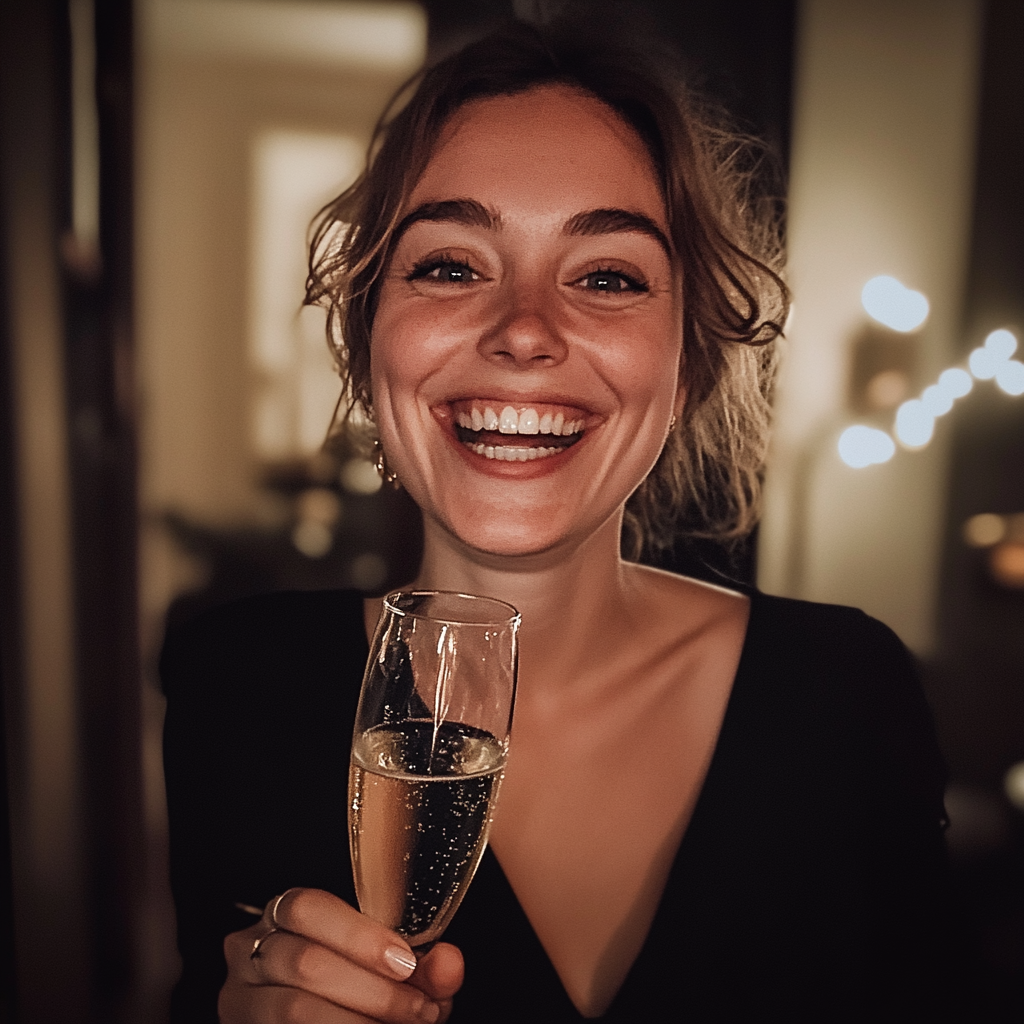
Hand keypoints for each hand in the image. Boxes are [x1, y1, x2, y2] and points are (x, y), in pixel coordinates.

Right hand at [220, 888, 463, 1022]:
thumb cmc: (357, 989)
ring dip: (357, 1022)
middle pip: (305, 962)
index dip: (359, 936)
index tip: (406, 963)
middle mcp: (250, 951)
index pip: (307, 908)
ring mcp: (239, 999)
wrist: (319, 1017)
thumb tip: (449, 963)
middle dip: (374, 991)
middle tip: (419, 1010)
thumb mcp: (394, 973)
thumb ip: (425, 967)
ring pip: (293, 1007)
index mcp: (283, 915)